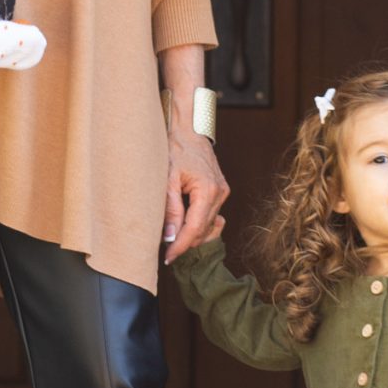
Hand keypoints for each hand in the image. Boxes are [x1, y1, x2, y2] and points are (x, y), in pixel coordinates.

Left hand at [164, 125, 228, 263]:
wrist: (189, 130)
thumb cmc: (176, 149)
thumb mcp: (168, 179)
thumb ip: (170, 209)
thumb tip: (170, 237)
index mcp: (208, 190)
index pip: (195, 228)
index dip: (181, 245)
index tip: (168, 257)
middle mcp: (220, 193)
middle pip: (203, 230)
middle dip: (184, 242)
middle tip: (165, 248)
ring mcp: (222, 192)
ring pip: (208, 226)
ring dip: (192, 234)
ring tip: (173, 237)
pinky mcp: (220, 191)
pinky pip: (213, 217)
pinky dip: (200, 225)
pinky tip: (186, 226)